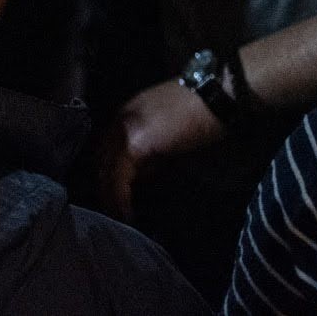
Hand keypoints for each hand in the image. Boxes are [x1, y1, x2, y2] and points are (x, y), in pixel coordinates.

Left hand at [108, 80, 226, 214]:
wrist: (215, 96)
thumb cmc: (201, 111)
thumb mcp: (167, 131)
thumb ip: (151, 150)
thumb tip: (142, 172)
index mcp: (126, 114)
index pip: (107, 148)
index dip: (108, 173)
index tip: (113, 195)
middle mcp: (119, 120)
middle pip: (101, 160)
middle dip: (105, 187)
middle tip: (112, 211)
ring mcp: (123, 130)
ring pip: (106, 170)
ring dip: (110, 196)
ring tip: (118, 218)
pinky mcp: (134, 144)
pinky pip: (119, 177)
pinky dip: (119, 197)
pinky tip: (125, 214)